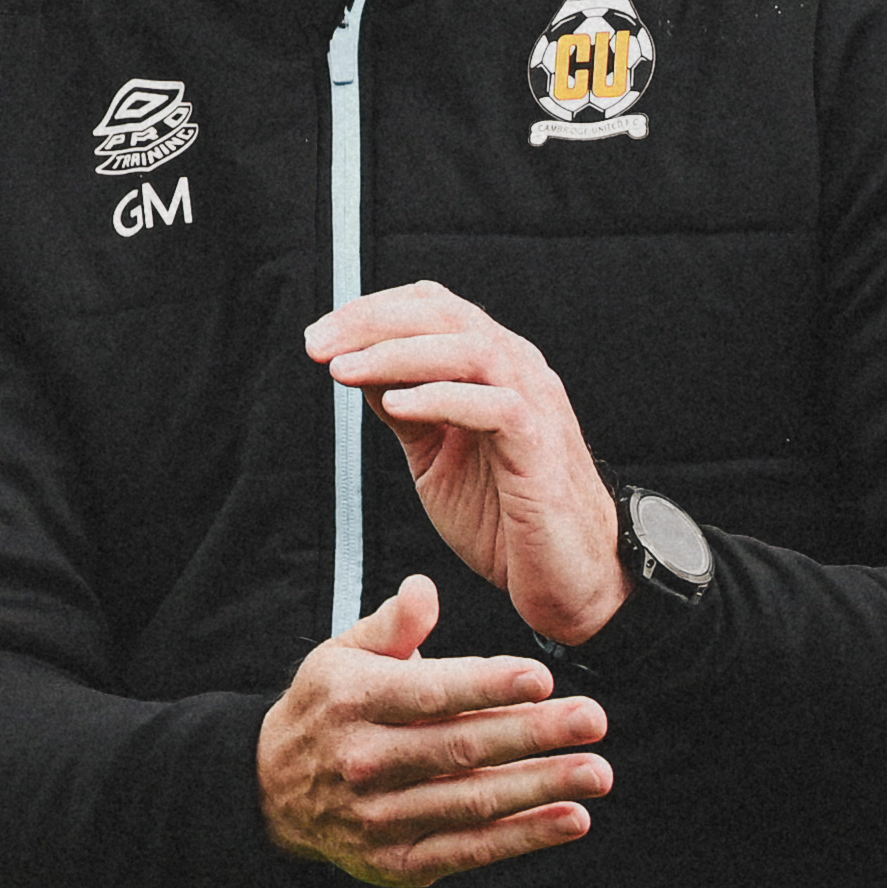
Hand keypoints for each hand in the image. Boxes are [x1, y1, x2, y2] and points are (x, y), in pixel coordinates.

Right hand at [257, 574, 609, 886]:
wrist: (272, 792)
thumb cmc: (328, 710)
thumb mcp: (341, 655)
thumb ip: (391, 626)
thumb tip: (424, 590)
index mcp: (353, 701)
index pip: (429, 693)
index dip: (487, 686)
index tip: (542, 678)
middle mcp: (365, 761)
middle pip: (460, 748)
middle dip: (533, 734)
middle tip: (593, 720)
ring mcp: (380, 818)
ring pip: (472, 802)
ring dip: (541, 788)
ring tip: (596, 772)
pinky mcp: (399, 862)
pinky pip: (470, 851)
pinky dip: (524, 838)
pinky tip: (572, 820)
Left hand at [307, 281, 627, 645]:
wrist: (568, 579)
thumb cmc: (507, 519)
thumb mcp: (436, 456)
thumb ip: (406, 410)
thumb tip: (356, 369)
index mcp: (494, 367)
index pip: (435, 308)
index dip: (373, 310)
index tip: (320, 335)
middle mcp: (518, 371)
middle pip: (446, 316)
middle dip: (373, 323)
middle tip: (318, 344)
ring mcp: (535, 404)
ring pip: (469, 348)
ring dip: (398, 354)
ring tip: (343, 370)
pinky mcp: (540, 446)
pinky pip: (493, 405)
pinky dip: (441, 398)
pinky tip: (395, 403)